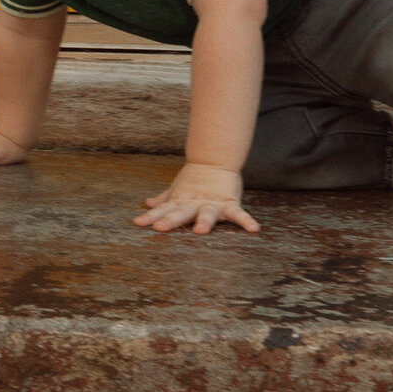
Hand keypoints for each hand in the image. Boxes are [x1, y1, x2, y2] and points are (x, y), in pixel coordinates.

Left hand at [133, 163, 260, 234]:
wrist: (216, 159)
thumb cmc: (194, 179)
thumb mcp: (177, 190)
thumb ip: (163, 200)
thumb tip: (147, 204)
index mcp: (181, 201)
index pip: (163, 210)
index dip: (150, 216)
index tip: (138, 223)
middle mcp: (194, 203)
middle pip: (181, 213)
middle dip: (170, 220)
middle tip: (159, 227)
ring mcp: (212, 203)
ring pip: (206, 214)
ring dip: (203, 222)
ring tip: (201, 232)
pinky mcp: (229, 202)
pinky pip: (238, 214)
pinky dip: (246, 221)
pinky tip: (254, 229)